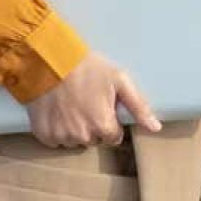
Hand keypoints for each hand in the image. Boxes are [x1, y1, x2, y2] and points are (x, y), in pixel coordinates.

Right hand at [23, 50, 161, 148]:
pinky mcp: (44, 135)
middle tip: (88, 100)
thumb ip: (138, 106)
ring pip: (75, 140)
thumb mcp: (119, 79)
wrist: (50, 60)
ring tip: (72, 103)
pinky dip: (58, 128)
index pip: (113, 137)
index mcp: (102, 125)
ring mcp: (61, 137)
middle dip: (93, 124)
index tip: (104, 106)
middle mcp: (82, 137)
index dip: (110, 121)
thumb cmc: (87, 67)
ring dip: (76, 127)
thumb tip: (156, 127)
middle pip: (94, 139)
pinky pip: (55, 140)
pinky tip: (59, 109)